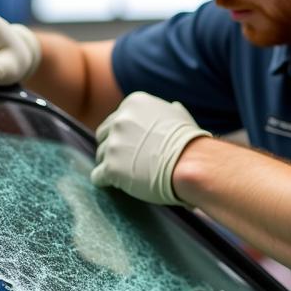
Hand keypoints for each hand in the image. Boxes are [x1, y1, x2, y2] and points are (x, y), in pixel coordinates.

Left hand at [90, 92, 210, 204]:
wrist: (192, 164)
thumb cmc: (191, 144)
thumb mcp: (180, 116)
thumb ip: (168, 111)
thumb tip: (173, 107)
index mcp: (133, 105)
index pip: (116, 120)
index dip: (125, 137)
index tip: (134, 148)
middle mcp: (119, 120)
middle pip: (103, 136)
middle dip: (112, 149)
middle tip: (126, 162)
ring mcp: (114, 144)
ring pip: (100, 156)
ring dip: (110, 166)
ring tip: (127, 176)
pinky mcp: (111, 167)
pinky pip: (97, 176)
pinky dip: (106, 181)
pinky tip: (117, 185)